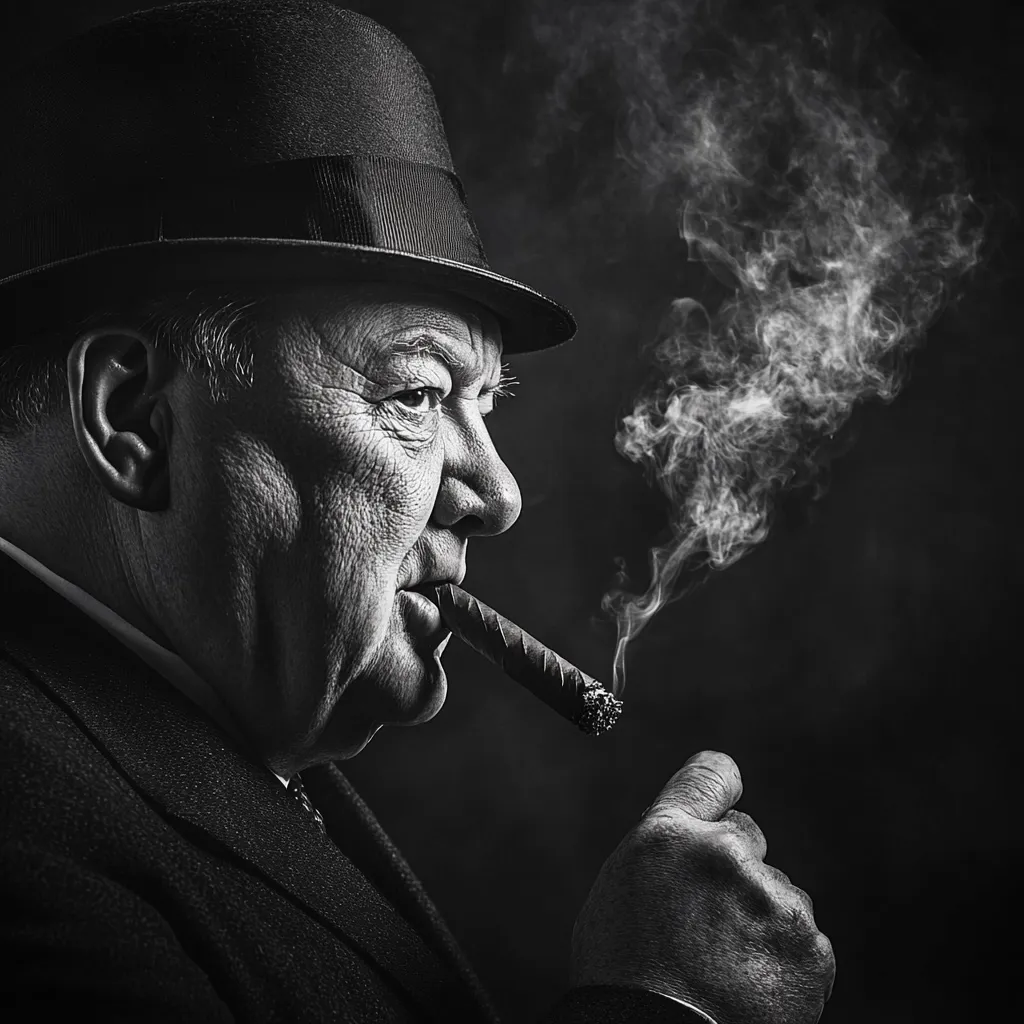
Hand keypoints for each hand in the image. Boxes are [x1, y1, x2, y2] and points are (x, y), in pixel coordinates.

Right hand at [570, 751, 834, 1023]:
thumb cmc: (625, 976)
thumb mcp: (620, 890)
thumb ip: (664, 850)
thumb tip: (695, 837)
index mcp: (667, 836)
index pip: (711, 776)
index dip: (722, 785)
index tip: (729, 795)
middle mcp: (724, 854)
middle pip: (747, 837)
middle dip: (734, 867)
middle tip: (705, 919)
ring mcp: (772, 900)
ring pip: (776, 893)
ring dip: (759, 917)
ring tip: (721, 966)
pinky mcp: (810, 947)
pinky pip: (803, 940)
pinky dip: (783, 960)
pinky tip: (748, 986)